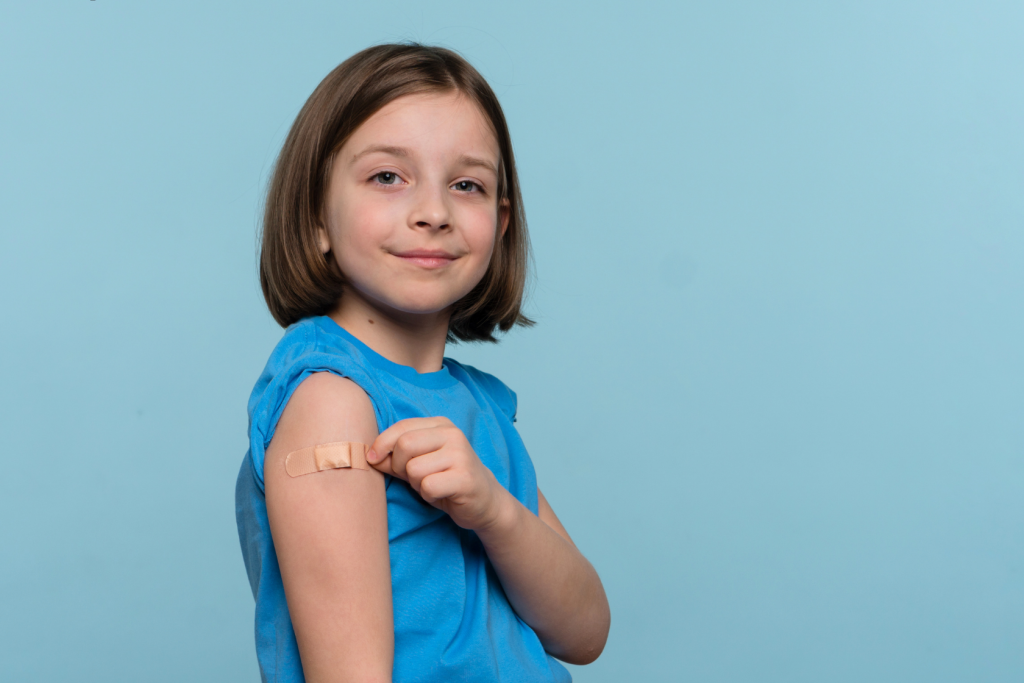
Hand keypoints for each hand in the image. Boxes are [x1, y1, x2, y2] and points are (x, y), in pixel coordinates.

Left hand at [366, 417, 509, 531]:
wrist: (484, 501)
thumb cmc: (447, 480)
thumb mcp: (420, 463)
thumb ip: (396, 457)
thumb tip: (369, 456)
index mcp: (441, 425)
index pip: (401, 428)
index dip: (382, 444)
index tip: (373, 459)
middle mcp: (453, 435)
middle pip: (405, 445)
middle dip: (400, 466)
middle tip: (413, 477)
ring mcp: (461, 455)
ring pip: (414, 469)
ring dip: (416, 484)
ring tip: (431, 485)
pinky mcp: (465, 478)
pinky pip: (428, 486)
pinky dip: (428, 495)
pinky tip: (441, 494)